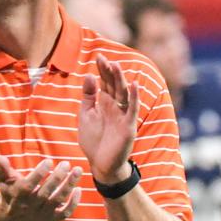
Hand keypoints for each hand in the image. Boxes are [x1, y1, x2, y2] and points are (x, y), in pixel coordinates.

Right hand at [0, 156, 81, 220]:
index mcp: (18, 196)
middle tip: (65, 163)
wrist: (12, 219)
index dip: (39, 173)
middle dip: (57, 177)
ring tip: (78, 170)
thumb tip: (1, 157)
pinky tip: (79, 188)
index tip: (49, 161)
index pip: (28, 185)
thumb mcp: (2, 181)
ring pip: (58, 200)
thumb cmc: (9, 194)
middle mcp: (30, 207)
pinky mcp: (51, 219)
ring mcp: (42, 214)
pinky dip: (74, 202)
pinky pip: (65, 212)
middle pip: (46, 193)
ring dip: (69, 185)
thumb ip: (2, 169)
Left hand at [77, 54, 138, 183]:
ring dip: (121, 80)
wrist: (100, 164)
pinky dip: (134, 97)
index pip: (105, 82)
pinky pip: (133, 109)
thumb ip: (88, 96)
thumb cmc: (93, 140)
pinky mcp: (128, 126)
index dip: (102, 70)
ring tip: (116, 66)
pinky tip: (134, 84)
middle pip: (114, 85)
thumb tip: (88, 75)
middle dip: (109, 72)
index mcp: (105, 103)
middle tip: (103, 58)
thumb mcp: (86, 115)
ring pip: (124, 94)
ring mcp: (123, 115)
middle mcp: (116, 106)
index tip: (98, 56)